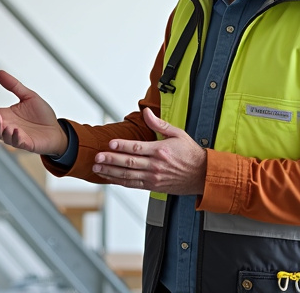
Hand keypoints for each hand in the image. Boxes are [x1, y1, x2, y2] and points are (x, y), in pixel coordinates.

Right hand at [0, 70, 68, 155]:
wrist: (56, 129)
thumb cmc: (41, 114)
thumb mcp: (28, 96)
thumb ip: (14, 86)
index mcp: (5, 115)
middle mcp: (7, 126)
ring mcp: (15, 136)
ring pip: (1, 135)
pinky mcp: (26, 143)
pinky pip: (17, 142)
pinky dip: (14, 136)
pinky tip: (13, 130)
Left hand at [92, 108, 206, 194]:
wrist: (202, 175)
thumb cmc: (190, 154)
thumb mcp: (178, 133)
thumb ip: (159, 124)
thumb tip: (147, 113)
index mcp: (160, 151)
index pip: (136, 148)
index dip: (121, 146)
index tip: (110, 143)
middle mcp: (155, 165)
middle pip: (128, 163)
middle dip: (110, 160)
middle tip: (97, 158)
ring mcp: (153, 177)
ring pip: (128, 175)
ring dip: (111, 172)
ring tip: (97, 168)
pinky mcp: (152, 186)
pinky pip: (133, 184)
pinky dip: (120, 182)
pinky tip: (110, 178)